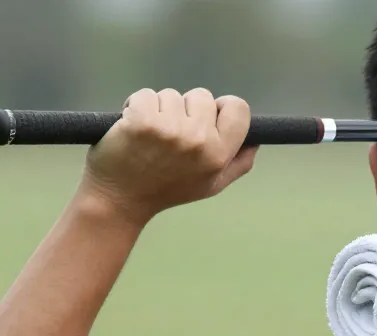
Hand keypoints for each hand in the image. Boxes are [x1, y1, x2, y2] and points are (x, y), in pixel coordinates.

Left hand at [79, 88, 257, 223]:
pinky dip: (136, 106)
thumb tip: (255, 140)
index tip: (206, 117)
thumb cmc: (167, 190)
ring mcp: (169, 130)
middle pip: (203, 96)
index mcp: (219, 155)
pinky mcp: (141, 120)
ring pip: (171, 95)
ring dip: (159, 109)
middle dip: (186, 109)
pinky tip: (133, 128)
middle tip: (171, 135)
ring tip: (150, 136)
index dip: (222, 107)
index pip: (238, 109)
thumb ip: (238, 163)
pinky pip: (145, 94)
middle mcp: (198, 141)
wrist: (121, 200)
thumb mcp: (211, 185)